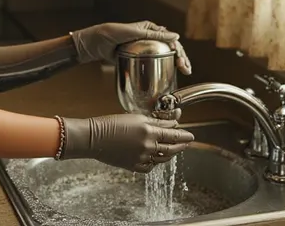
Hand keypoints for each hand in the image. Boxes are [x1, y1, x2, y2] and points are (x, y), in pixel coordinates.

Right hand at [59, 114, 193, 172]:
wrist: (94, 138)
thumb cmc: (111, 124)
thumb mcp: (135, 117)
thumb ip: (155, 120)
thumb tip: (171, 121)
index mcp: (148, 132)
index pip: (173, 135)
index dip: (184, 135)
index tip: (190, 135)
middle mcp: (148, 147)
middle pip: (172, 148)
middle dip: (182, 145)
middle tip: (187, 142)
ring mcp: (141, 158)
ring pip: (163, 159)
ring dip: (171, 153)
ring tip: (174, 149)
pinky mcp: (134, 166)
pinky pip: (151, 166)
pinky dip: (156, 162)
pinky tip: (156, 157)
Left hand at [69, 21, 191, 74]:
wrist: (94, 44)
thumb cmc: (110, 33)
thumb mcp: (133, 32)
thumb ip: (153, 34)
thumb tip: (175, 36)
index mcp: (150, 29)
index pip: (170, 39)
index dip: (179, 50)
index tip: (182, 61)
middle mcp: (149, 38)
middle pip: (170, 48)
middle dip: (181, 58)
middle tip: (186, 70)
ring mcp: (143, 49)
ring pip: (163, 56)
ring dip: (174, 64)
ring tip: (182, 73)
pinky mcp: (137, 58)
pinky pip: (151, 63)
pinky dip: (161, 69)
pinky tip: (167, 76)